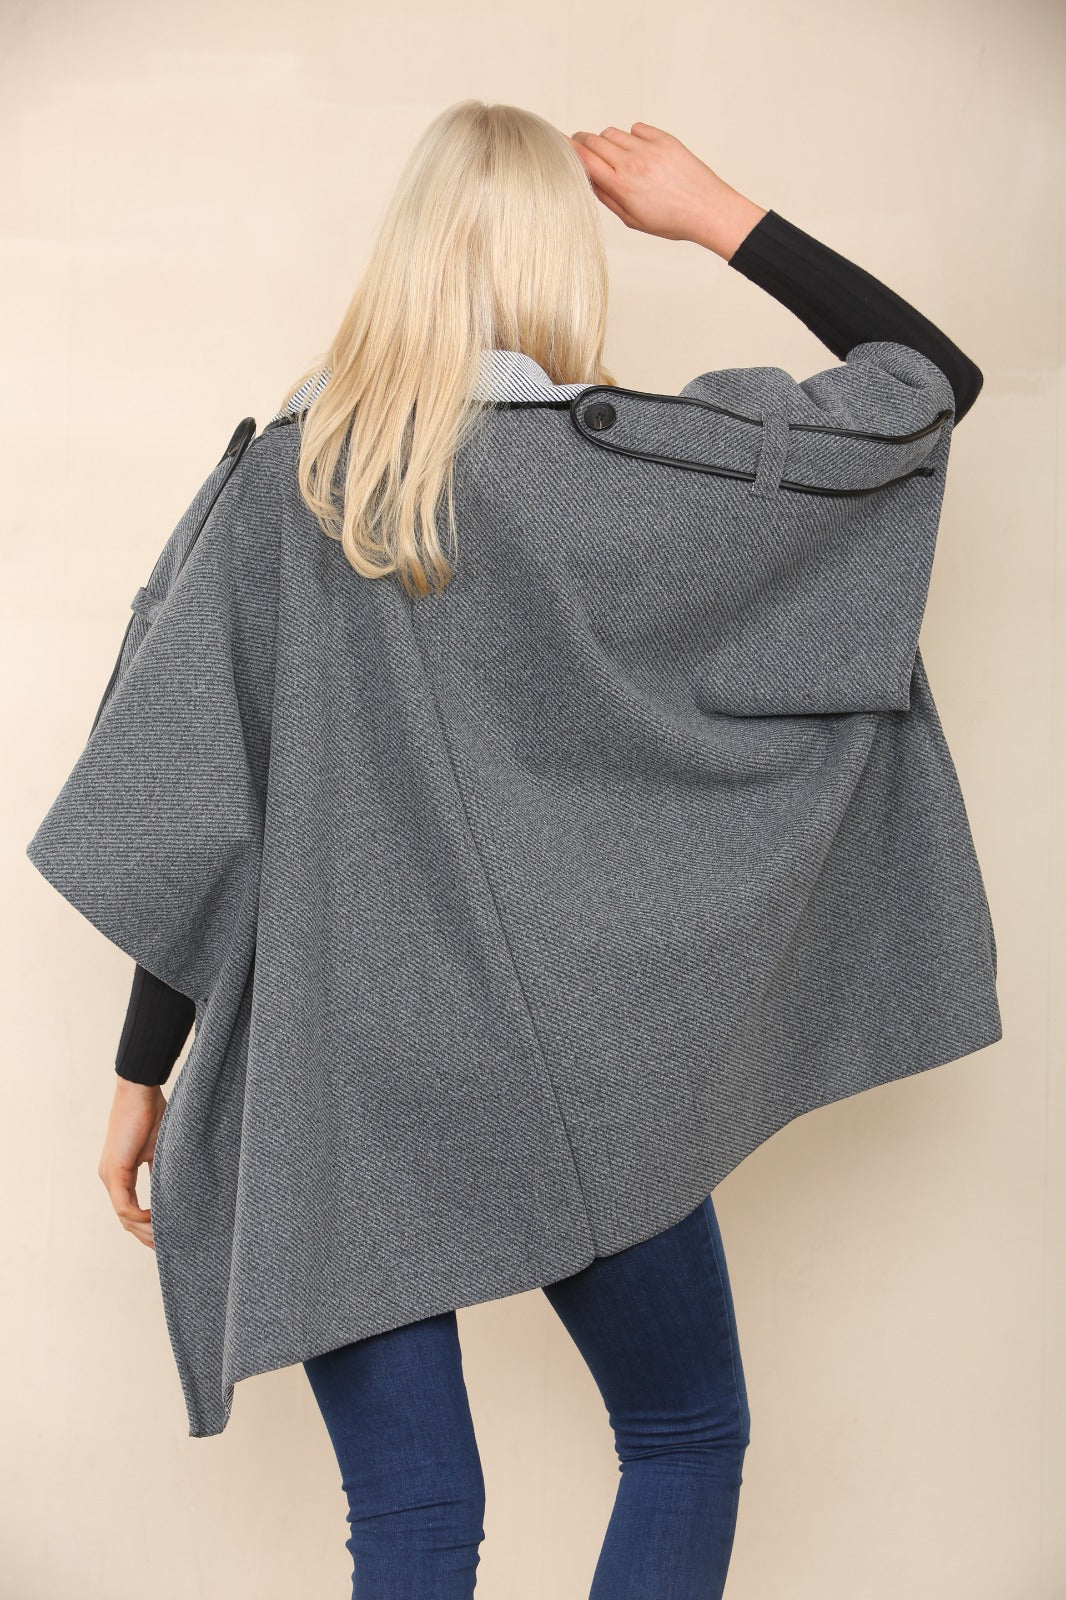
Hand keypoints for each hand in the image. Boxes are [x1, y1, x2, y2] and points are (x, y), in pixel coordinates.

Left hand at [98, 1079, 166, 1249]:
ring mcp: (110, 1175)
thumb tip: (174, 1192)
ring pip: (124, 1216)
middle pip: (125, 1219)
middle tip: (164, 1247)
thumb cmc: (152, 1113)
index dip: (145, 1226)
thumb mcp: (159, 1150)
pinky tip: (157, 1220)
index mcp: (119, 1174)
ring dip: (143, 1230)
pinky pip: (124, 1205)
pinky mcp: (115, 1170)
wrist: (140, 1091)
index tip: (164, 1236)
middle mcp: (110, 1178)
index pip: (129, 1209)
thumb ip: (161, 1171)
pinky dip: (140, 1216)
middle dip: (145, 1235)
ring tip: (163, 1238)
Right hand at [568, 123, 767, 259]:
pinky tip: (640, 152)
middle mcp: (633, 162)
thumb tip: (588, 180)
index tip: (559, 145)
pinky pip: (636, 128)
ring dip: (608, 142)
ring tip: (618, 158)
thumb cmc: (672, 220)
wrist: (708, 210)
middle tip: (585, 152)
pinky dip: (632, 136)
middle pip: (594, 140)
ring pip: (613, 132)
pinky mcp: (664, 139)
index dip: (567, 149)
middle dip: (584, 143)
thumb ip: (607, 198)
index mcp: (622, 185)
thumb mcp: (633, 220)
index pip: (584, 158)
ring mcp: (649, 148)